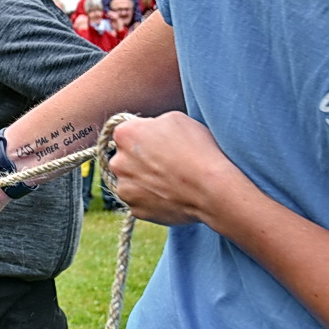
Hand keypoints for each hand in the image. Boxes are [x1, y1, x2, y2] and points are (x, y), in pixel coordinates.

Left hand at [106, 112, 253, 227]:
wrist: (210, 189)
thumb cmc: (196, 149)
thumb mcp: (176, 119)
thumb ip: (153, 124)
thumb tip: (148, 131)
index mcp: (124, 135)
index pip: (126, 133)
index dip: (145, 137)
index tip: (161, 143)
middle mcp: (118, 162)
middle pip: (125, 159)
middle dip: (140, 160)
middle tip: (167, 163)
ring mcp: (125, 189)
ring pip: (131, 182)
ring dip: (144, 181)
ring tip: (171, 181)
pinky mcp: (136, 210)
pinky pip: (141, 202)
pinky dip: (152, 199)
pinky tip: (171, 195)